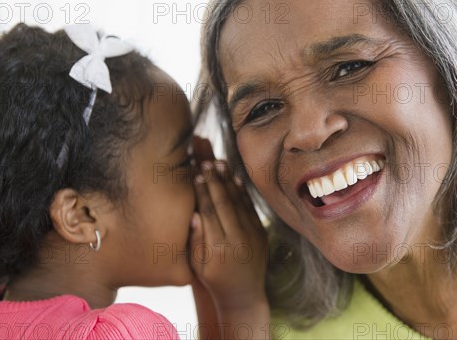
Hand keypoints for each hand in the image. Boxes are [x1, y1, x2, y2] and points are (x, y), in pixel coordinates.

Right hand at [189, 138, 267, 309]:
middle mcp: (237, 240)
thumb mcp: (198, 265)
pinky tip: (234, 178)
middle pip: (224, 203)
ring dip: (228, 181)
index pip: (209, 212)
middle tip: (206, 161)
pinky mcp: (261, 233)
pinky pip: (250, 207)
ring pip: (238, 202)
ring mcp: (252, 235)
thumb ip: (196, 240)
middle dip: (215, 180)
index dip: (202, 191)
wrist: (244, 294)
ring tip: (219, 163)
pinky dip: (242, 192)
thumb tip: (194, 213)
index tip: (196, 174)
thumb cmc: (214, 279)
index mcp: (218, 248)